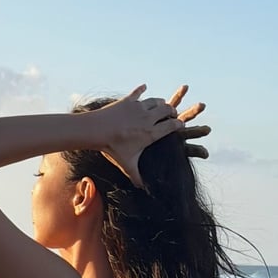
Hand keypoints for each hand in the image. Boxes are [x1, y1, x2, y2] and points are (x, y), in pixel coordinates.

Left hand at [96, 84, 211, 185]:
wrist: (97, 130)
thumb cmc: (113, 148)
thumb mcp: (127, 164)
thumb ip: (136, 176)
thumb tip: (142, 189)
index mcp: (151, 133)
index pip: (172, 126)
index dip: (179, 125)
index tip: (181, 126)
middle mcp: (148, 118)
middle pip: (167, 110)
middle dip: (172, 112)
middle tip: (171, 115)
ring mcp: (138, 107)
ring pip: (156, 100)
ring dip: (160, 102)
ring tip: (161, 106)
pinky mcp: (128, 100)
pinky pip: (138, 92)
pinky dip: (142, 89)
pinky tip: (144, 87)